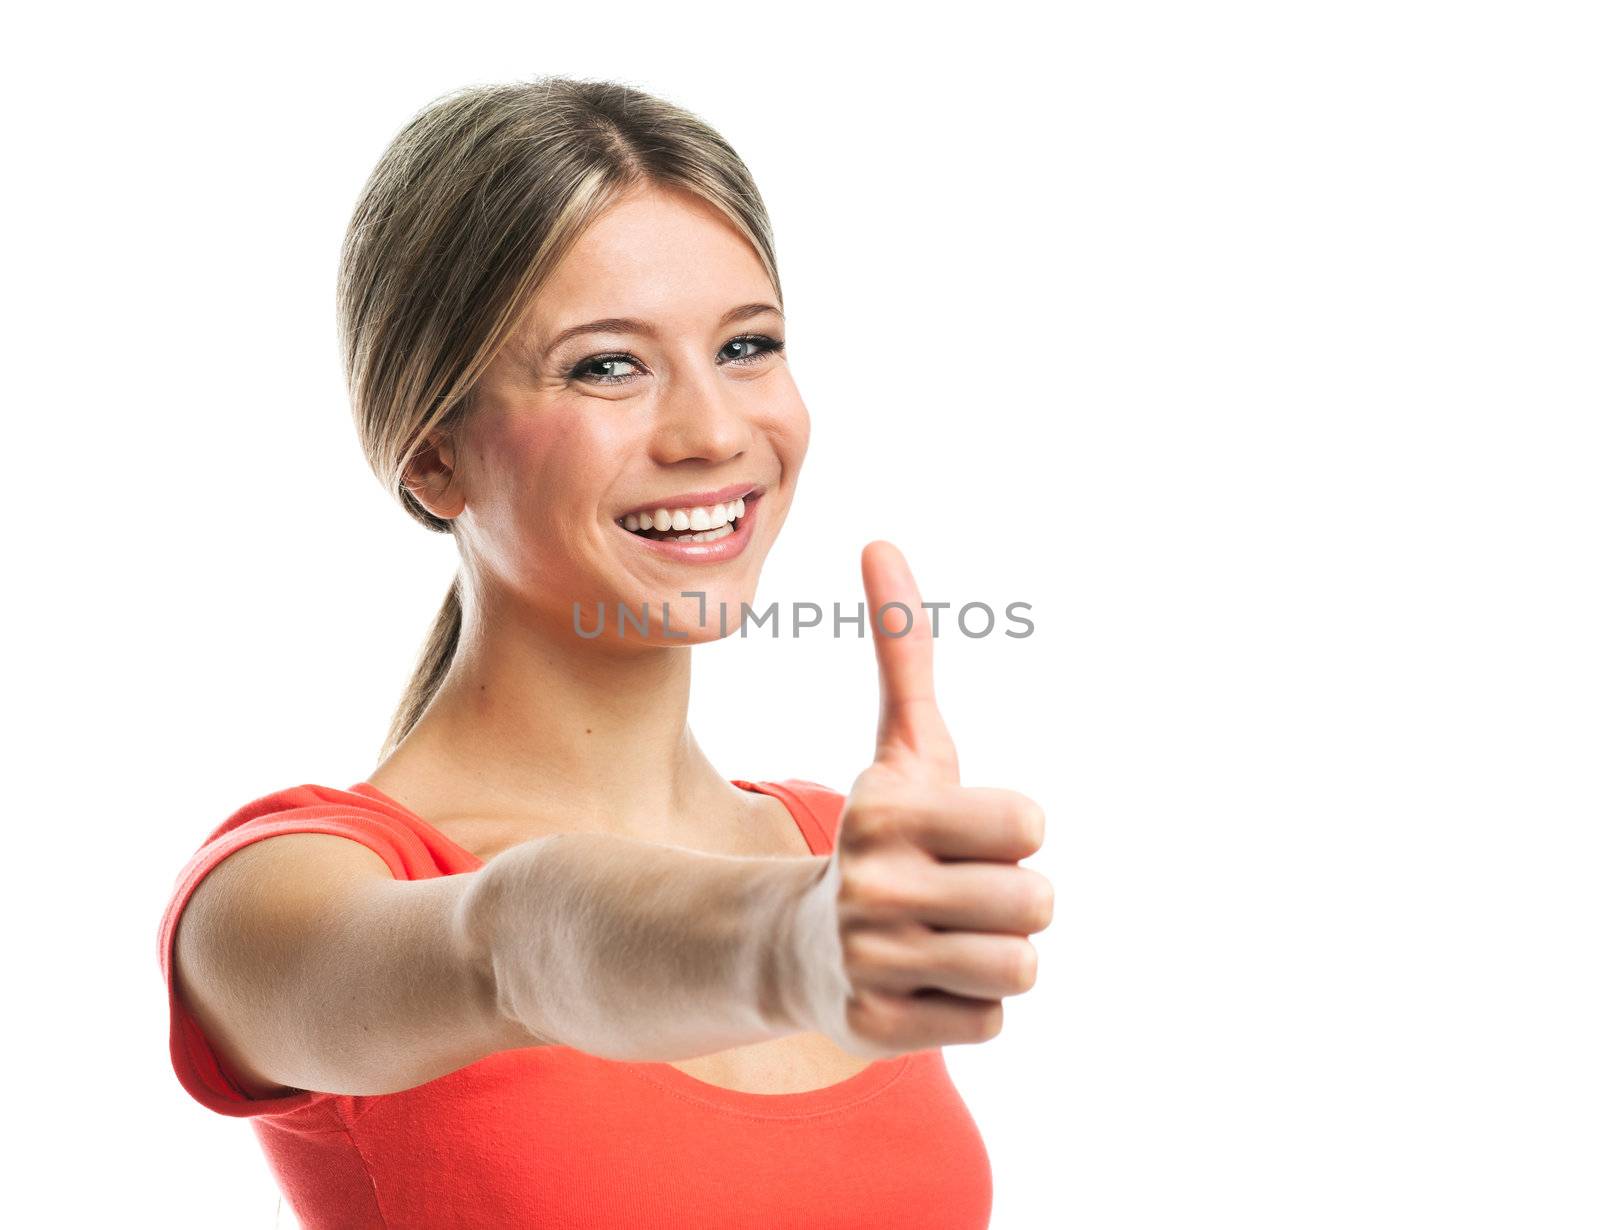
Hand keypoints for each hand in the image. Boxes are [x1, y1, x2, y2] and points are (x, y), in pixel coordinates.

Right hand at [796, 541, 1053, 1058]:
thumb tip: (882, 543)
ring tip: (941, 940)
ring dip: (993, 955)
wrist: (793, 944)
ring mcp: (871, 962)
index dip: (1009, 830)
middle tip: (957, 896)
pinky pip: (988, 1020)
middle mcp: (872, 887)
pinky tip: (920, 984)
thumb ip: (906, 653)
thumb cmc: (878, 836)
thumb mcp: (902, 749)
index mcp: (884, 812)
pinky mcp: (875, 1028)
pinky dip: (965, 1005)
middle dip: (1012, 899)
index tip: (961, 835)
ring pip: (1019, 968)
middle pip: (1037, 902)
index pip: (1029, 822)